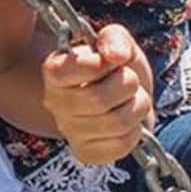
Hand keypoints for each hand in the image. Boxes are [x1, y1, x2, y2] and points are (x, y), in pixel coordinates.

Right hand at [41, 24, 154, 164]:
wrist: (130, 97)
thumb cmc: (119, 68)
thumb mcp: (118, 42)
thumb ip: (114, 38)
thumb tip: (116, 56)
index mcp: (54, 70)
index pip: (69, 70)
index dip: (100, 64)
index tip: (110, 61)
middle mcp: (54, 102)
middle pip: (98, 99)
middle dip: (127, 85)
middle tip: (128, 81)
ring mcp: (69, 131)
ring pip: (115, 123)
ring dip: (136, 108)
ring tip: (130, 100)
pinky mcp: (87, 153)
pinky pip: (120, 145)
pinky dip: (134, 132)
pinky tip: (127, 123)